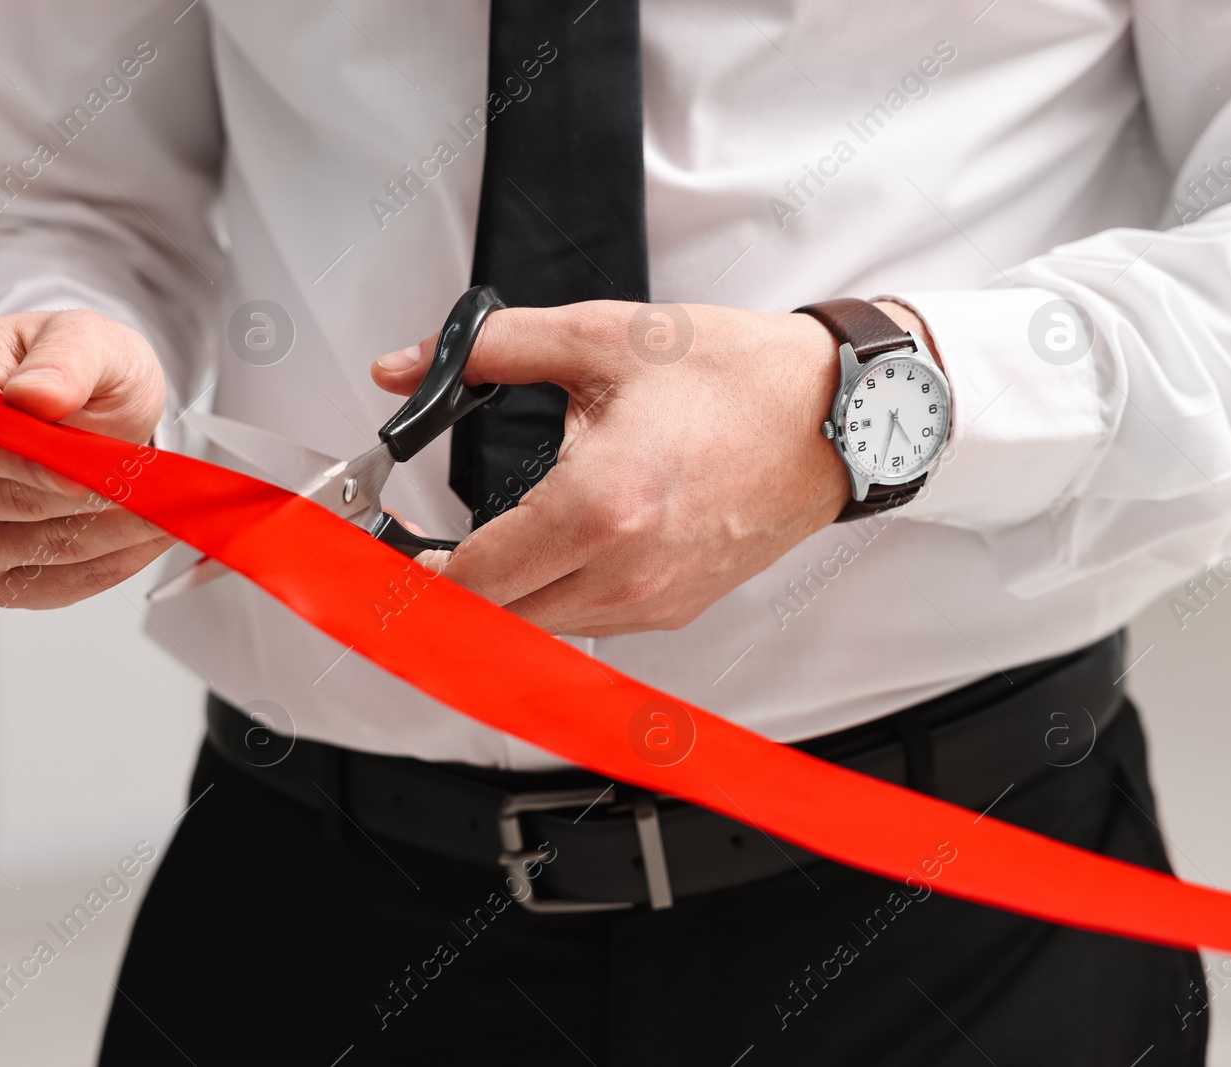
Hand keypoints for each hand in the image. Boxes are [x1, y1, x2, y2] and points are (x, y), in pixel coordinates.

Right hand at [0, 310, 174, 608]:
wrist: (90, 405)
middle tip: (152, 478)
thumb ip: (63, 358)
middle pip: (12, 504)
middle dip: (92, 493)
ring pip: (48, 548)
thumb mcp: (83, 337)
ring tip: (164, 497)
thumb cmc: (73, 367)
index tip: (85, 468)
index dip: (31, 462)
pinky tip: (148, 530)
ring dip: (119, 528)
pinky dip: (117, 560)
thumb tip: (35, 394)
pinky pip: (61, 585)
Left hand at [371, 300, 929, 636]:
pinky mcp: (678, 608)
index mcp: (599, 508)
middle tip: (420, 550)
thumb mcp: (603, 339)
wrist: (842, 415)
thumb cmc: (737, 377)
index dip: (415, 572)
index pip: (473, 577)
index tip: (388, 549)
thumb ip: (490, 350)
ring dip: (503, 596)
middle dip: (451, 589)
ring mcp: (655, 601)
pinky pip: (589, 624)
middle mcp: (626, 573)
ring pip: (541, 628)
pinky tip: (553, 551)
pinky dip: (555, 598)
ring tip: (485, 546)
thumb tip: (402, 369)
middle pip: (498, 619)